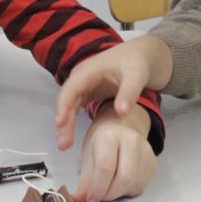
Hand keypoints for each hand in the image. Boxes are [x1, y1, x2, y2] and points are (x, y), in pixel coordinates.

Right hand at [55, 36, 171, 149]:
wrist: (140, 56)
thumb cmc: (136, 63)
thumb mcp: (136, 76)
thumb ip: (129, 93)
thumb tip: (121, 113)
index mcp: (88, 70)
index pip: (71, 89)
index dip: (64, 106)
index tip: (60, 124)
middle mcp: (80, 77)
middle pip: (66, 99)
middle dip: (63, 121)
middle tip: (64, 144)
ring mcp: (83, 85)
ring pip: (69, 105)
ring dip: (65, 124)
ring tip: (64, 145)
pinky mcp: (87, 93)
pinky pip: (75, 108)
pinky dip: (71, 121)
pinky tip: (71, 136)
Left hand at [72, 104, 157, 201]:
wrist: (122, 126)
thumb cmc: (102, 141)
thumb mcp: (88, 155)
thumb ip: (85, 180)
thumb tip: (78, 200)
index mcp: (110, 136)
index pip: (106, 167)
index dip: (97, 189)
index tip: (90, 200)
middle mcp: (131, 140)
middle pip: (125, 178)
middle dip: (110, 194)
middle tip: (99, 198)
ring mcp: (146, 151)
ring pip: (134, 184)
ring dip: (118, 194)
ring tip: (108, 189)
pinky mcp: (153, 162)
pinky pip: (141, 185)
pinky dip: (128, 191)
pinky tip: (120, 184)